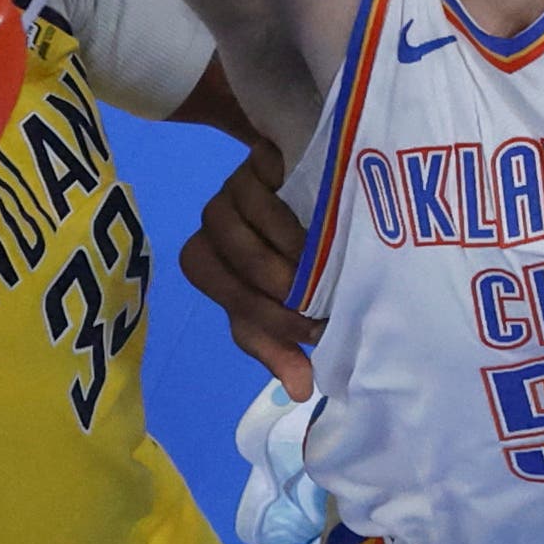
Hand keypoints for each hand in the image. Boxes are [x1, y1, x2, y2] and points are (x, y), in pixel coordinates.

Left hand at [179, 136, 323, 396]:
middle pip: (216, 250)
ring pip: (237, 218)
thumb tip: (300, 389)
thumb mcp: (287, 301)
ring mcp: (236, 180)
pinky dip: (293, 215)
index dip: (250, 309)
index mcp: (211, 254)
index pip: (205, 277)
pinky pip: (265, 184)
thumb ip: (282, 339)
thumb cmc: (305, 255)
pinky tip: (326, 230)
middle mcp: (215, 216)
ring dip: (280, 251)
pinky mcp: (263, 153)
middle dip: (264, 285)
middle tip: (315, 303)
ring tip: (322, 268)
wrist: (337, 188)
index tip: (306, 331)